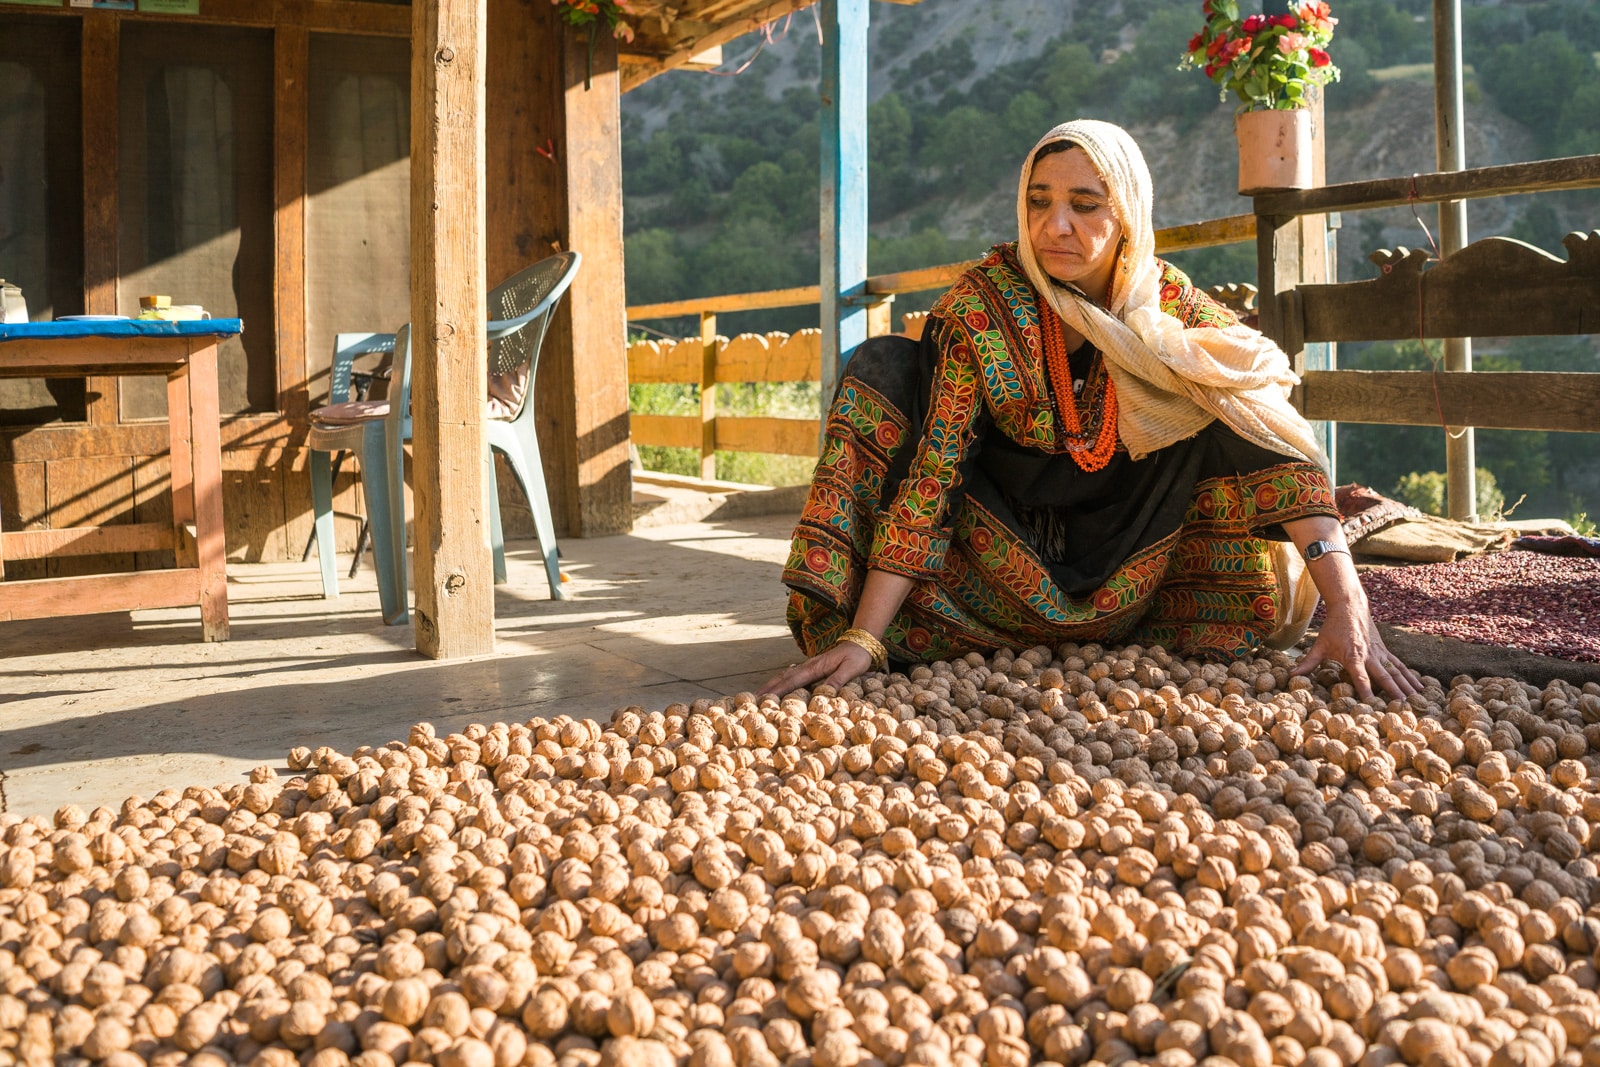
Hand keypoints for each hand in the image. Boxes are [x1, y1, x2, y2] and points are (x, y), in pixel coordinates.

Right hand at [758, 641, 872, 697]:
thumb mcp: (851, 668)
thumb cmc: (857, 657)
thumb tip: (823, 694)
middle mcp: (809, 666)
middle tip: (753, 699)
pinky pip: (793, 677)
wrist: (862, 643)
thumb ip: (837, 680)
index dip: (777, 690)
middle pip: (784, 677)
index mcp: (815, 667)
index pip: (792, 680)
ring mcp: (810, 667)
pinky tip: (777, 688)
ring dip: (772, 685)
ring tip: (759, 695)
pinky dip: (782, 683)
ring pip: (786, 676)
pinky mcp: (813, 669)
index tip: (763, 698)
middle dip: (768, 688)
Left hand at [1291, 605, 1423, 701]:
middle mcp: (1369, 655)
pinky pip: (1400, 665)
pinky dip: (1410, 676)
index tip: (1371, 704)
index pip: (1360, 677)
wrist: (1350, 606)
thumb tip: (1291, 674)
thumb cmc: (1333, 628)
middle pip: (1383, 676)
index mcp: (1353, 656)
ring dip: (1406, 686)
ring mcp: (1379, 653)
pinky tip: (1420, 687)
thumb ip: (1307, 662)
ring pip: (1396, 671)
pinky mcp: (1385, 650)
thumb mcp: (1319, 645)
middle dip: (1393, 692)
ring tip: (1416, 700)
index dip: (1365, 690)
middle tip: (1401, 707)